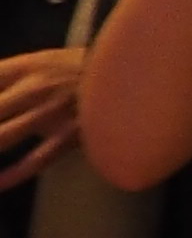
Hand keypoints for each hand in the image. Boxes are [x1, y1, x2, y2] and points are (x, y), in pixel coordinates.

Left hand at [0, 47, 80, 192]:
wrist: (132, 72)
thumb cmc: (76, 70)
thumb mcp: (36, 63)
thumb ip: (3, 77)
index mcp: (20, 69)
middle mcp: (32, 89)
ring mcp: (51, 113)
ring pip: (4, 136)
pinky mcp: (71, 135)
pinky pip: (38, 158)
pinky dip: (14, 174)